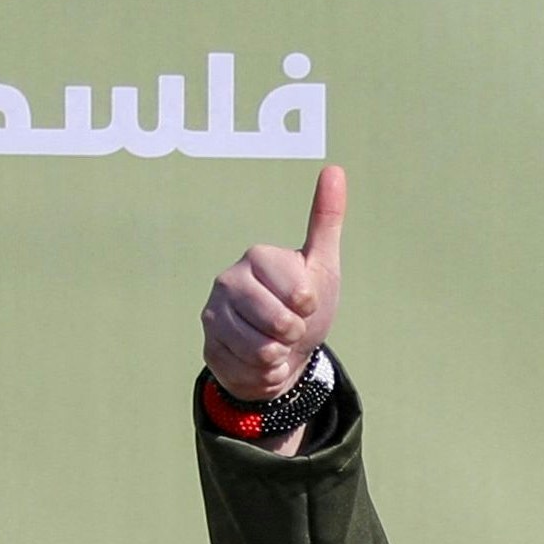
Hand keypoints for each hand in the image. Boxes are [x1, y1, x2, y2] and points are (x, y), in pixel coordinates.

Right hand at [201, 165, 346, 404]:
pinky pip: (249, 371)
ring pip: (263, 351)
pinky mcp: (208, 346)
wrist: (282, 351)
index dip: (309, 306)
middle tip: (288, 326)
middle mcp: (228, 280)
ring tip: (275, 343)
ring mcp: (214, 314)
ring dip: (281, 356)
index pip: (299, 294)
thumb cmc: (304, 304)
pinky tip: (260, 360)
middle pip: (280, 324)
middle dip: (295, 334)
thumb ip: (326, 219)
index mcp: (258, 256)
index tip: (304, 301)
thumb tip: (335, 169)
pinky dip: (265, 375)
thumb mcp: (322, 264)